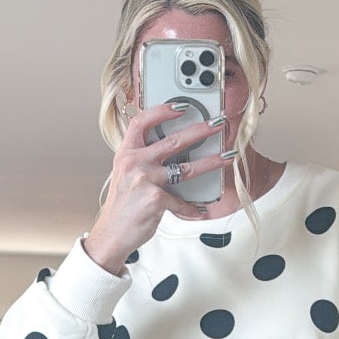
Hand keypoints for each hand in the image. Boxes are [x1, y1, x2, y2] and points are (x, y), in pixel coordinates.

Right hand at [84, 101, 230, 268]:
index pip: (142, 122)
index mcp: (126, 153)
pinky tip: (198, 209)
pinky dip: (190, 207)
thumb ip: (143, 159)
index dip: (162, 110)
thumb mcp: (126, 174)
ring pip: (186, 168)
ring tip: (227, 157)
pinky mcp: (154, 199)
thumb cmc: (122, 205)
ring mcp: (144, 180)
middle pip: (172, 141)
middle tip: (218, 123)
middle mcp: (134, 163)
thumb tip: (171, 147)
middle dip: (200, 130)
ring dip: (211, 162)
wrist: (111, 234)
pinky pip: (181, 201)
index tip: (181, 105)